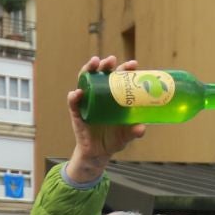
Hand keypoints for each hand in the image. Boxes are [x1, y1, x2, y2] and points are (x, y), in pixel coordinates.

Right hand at [66, 56, 146, 182]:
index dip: (125, 69)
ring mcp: (88, 102)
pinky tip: (78, 93)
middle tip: (111, 60)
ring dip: (88, 70)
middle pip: (102, 74)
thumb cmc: (113, 140)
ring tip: (94, 63)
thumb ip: (134, 132)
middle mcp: (100, 95)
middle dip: (106, 64)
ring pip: (86, 81)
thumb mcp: (126, 136)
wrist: (99, 154)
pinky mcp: (77, 113)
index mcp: (114, 96)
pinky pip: (74, 103)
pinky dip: (74, 97)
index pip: (119, 78)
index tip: (133, 64)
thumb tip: (141, 128)